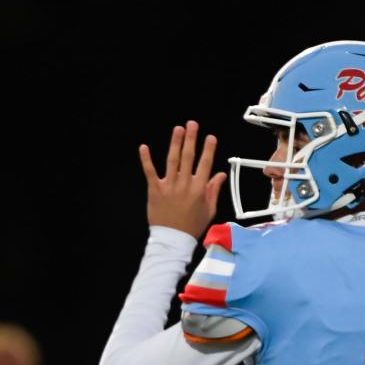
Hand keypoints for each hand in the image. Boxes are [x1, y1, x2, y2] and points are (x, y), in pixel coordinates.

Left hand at [139, 120, 226, 239]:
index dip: (208, 150)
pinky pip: (149, 172)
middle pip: (189, 158)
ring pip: (172, 160)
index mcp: (199, 189)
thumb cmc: (192, 226)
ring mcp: (169, 186)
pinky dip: (146, 159)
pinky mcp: (155, 190)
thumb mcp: (209, 210)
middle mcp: (184, 185)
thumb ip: (214, 190)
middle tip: (193, 124)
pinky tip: (143, 147)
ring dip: (175, 143)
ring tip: (178, 129)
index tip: (210, 137)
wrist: (173, 240)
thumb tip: (220, 175)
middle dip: (191, 139)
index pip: (205, 165)